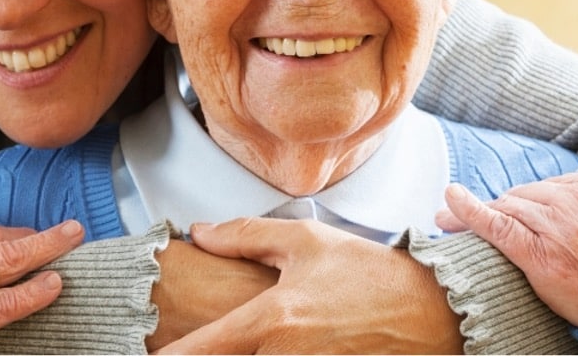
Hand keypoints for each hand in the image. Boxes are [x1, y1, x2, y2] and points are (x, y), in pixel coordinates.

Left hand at [158, 218, 461, 353]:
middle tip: (191, 344)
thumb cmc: (370, 274)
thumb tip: (198, 233)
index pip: (199, 351)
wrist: (433, 313)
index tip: (144, 354)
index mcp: (273, 320)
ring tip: (240, 340)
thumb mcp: (306, 241)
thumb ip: (245, 236)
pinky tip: (276, 348)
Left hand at [437, 130, 577, 330]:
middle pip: (527, 195)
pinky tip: (449, 201)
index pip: (554, 183)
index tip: (524, 210)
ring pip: (510, 209)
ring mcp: (561, 228)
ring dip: (481, 214)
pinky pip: (498, 226)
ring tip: (449, 221)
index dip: (537, 202)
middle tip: (486, 223)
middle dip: (509, 210)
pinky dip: (469, 211)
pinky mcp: (542, 257)